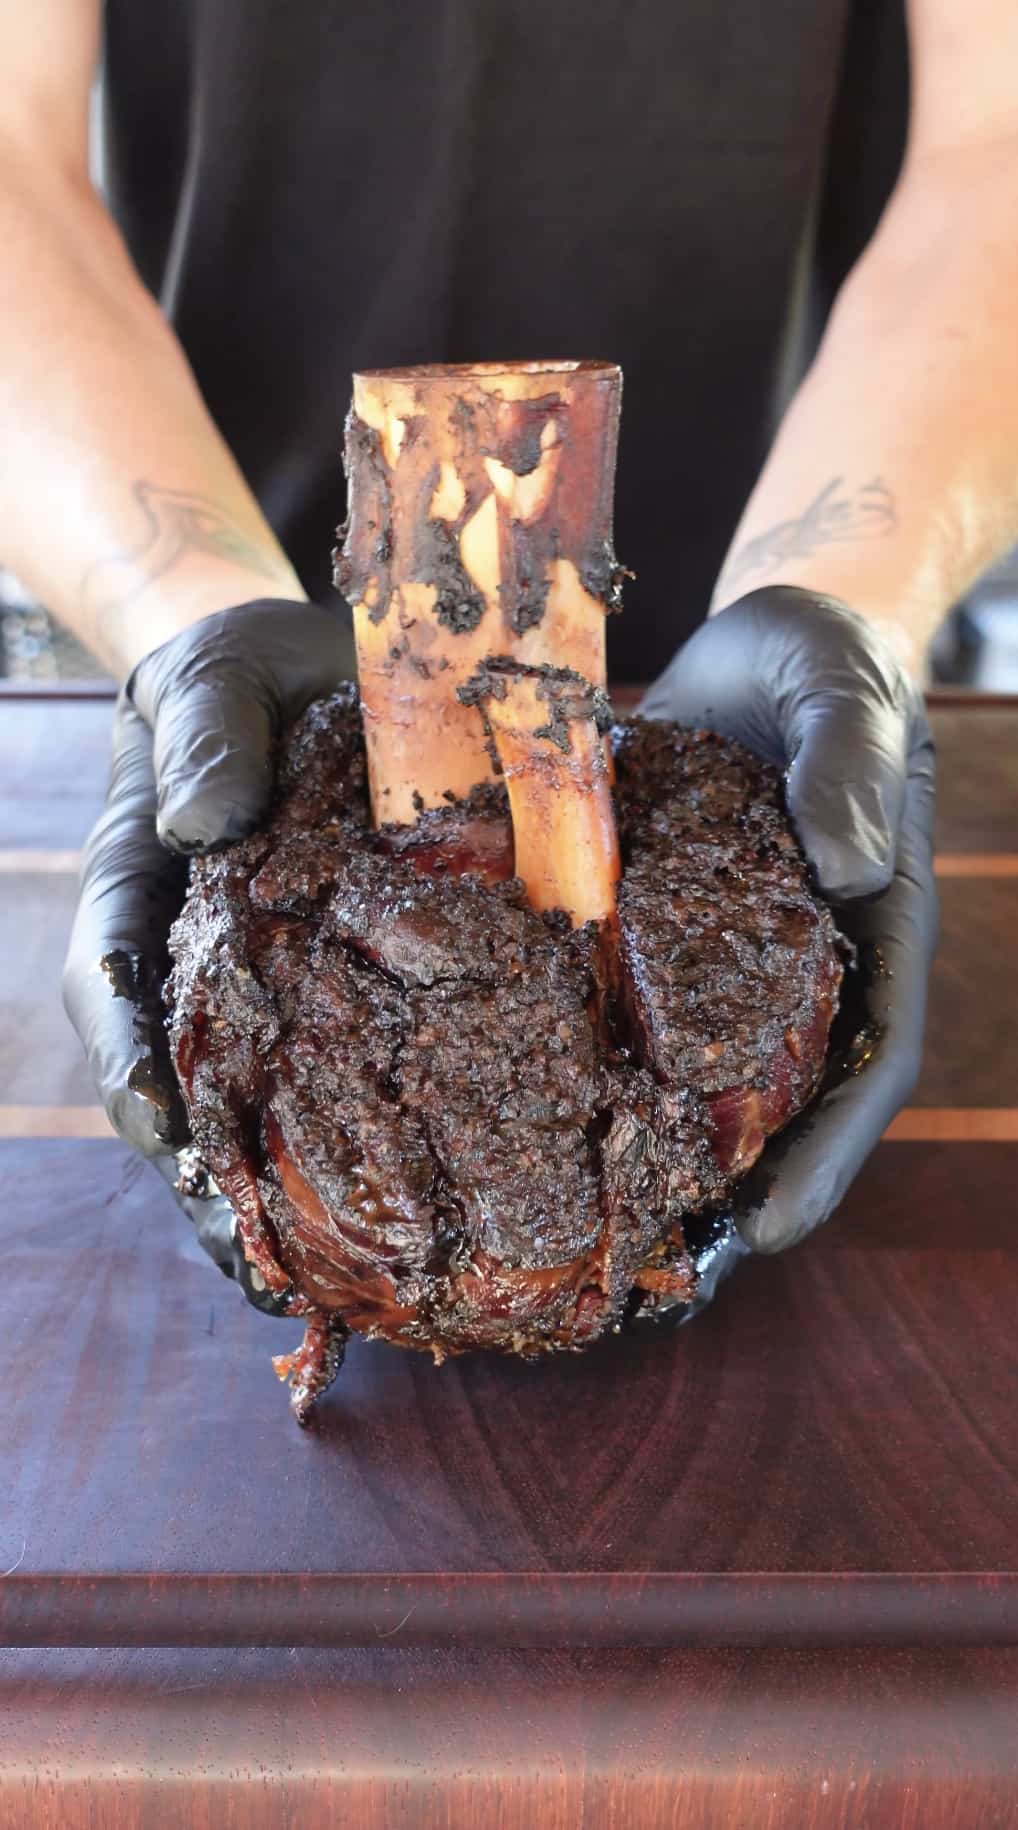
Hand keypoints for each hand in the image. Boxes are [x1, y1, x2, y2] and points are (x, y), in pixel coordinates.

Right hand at [62, 597, 355, 1311]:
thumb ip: (202, 741)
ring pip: (255, 1116)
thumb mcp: (210, 678)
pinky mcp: (331, 999)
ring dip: (289, 1205)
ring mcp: (258, 996)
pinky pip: (337, 1084)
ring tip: (343, 1293)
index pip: (114, 1002)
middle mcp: (187, 970)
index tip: (176, 1144)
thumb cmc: (235, 680)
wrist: (297, 679)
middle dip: (216, 1192)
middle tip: (267, 1276)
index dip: (139, 1079)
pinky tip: (419, 1216)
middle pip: (179, 1095)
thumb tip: (206, 831)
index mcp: (136, 902)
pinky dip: (363, 1151)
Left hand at [638, 584, 936, 1290]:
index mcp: (872, 932)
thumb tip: (853, 869)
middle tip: (660, 1266)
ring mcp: (724, 957)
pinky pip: (623, 1008)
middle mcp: (802, 965)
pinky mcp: (653, 929)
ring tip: (586, 1227)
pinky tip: (522, 1098)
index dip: (828, 1154)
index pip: (869, 1064)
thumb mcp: (843, 687)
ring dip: (653, 1149)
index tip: (771, 1227)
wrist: (757, 638)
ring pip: (696, 1072)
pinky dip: (589, 1059)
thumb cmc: (823, 658)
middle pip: (780, 1099)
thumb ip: (850, 764)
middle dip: (730, 1187)